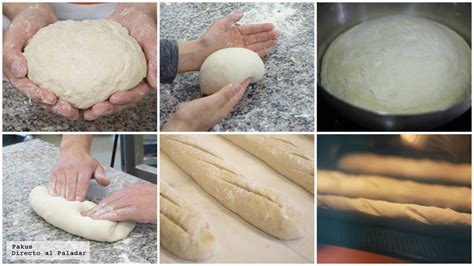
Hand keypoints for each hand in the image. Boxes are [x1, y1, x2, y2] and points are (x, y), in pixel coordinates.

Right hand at [3, 4, 79, 119]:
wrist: (39, 16)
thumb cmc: (24, 24)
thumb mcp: (13, 35)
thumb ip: (11, 53)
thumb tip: (20, 71)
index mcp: (19, 75)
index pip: (28, 90)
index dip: (39, 97)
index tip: (52, 99)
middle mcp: (35, 80)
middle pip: (45, 100)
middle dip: (58, 108)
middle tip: (71, 112)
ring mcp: (49, 79)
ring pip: (59, 98)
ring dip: (70, 106)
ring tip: (83, 111)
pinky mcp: (64, 75)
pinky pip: (72, 87)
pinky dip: (80, 94)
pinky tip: (92, 98)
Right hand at [49, 136, 108, 200]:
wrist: (73, 151)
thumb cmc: (86, 162)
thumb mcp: (97, 167)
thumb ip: (101, 176)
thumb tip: (106, 183)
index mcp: (84, 168)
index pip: (82, 183)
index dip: (80, 193)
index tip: (80, 200)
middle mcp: (72, 169)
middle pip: (70, 186)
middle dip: (72, 197)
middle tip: (73, 205)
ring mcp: (62, 171)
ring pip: (61, 187)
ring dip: (63, 196)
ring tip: (66, 204)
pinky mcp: (54, 173)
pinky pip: (53, 185)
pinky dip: (55, 193)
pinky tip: (58, 198)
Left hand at [84, 4, 156, 120]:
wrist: (128, 15)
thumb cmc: (143, 26)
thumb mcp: (151, 39)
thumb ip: (155, 59)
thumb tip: (154, 83)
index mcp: (143, 78)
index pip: (136, 94)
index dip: (126, 99)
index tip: (114, 98)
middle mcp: (129, 82)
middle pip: (119, 101)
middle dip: (107, 109)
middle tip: (95, 111)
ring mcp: (115, 80)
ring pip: (106, 99)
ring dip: (96, 107)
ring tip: (85, 112)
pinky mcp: (101, 74)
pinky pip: (93, 86)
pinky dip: (85, 94)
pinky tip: (74, 97)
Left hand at [85, 184, 156, 222]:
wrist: (172, 201)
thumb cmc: (163, 200)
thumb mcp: (149, 196)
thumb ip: (138, 199)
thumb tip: (132, 207)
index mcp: (134, 188)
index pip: (114, 196)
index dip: (103, 203)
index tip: (95, 209)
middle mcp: (131, 192)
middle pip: (110, 201)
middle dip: (98, 208)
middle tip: (88, 215)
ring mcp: (133, 200)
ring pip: (111, 207)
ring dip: (99, 214)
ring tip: (91, 219)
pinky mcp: (135, 209)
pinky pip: (118, 213)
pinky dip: (108, 217)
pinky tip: (102, 221)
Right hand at [163, 79, 249, 130]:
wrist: (179, 128)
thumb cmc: (192, 117)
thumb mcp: (209, 103)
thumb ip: (223, 95)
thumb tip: (237, 85)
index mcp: (223, 109)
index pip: (237, 96)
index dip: (243, 86)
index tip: (248, 76)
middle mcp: (220, 111)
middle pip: (234, 98)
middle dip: (239, 88)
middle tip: (243, 77)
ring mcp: (213, 112)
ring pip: (226, 99)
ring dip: (230, 91)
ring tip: (232, 81)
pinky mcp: (206, 112)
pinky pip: (218, 100)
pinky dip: (220, 93)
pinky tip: (215, 90)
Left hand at [177, 12, 278, 72]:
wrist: (201, 54)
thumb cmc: (208, 39)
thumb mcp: (220, 24)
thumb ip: (231, 19)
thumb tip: (241, 13)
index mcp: (235, 32)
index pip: (252, 29)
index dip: (262, 27)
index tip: (271, 25)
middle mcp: (239, 41)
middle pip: (257, 37)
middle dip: (268, 35)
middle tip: (278, 33)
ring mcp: (240, 50)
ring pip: (257, 46)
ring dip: (267, 43)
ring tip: (276, 41)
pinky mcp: (239, 58)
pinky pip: (252, 55)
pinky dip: (261, 53)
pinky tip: (268, 50)